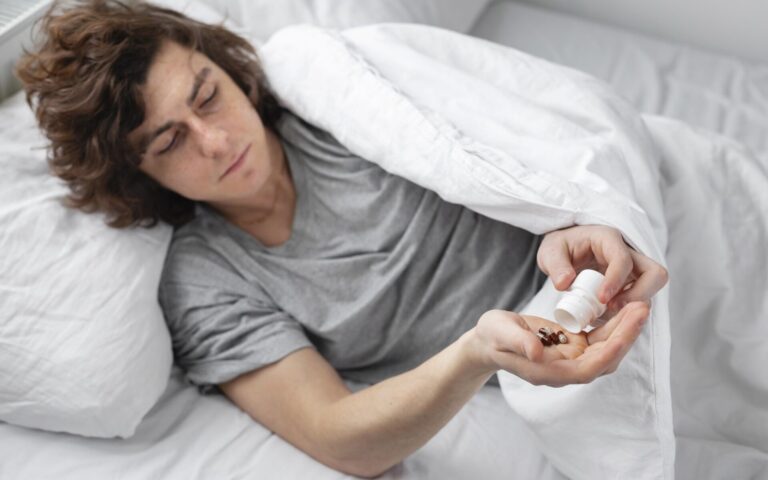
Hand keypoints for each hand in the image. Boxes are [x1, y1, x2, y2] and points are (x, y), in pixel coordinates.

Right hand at [469, 302, 648, 386]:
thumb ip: (518, 342)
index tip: (623, 334)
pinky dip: (615, 323)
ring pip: (607, 348)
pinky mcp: (575, 344)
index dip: (607, 354)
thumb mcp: (500, 333)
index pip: (587, 369)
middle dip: (625, 336)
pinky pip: (601, 337)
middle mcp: (566, 368)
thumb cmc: (493, 336)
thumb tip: (536, 352)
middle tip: (642, 308)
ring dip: (625, 328)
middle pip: (605, 359)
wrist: (492, 338)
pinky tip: (625, 306)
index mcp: (549, 372)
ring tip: (640, 305)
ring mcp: (572, 357)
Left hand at [537, 225, 667, 317]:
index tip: (601, 299)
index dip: (616, 280)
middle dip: (639, 294)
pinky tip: (604, 316)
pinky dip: (626, 310)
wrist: (565, 251)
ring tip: (606, 313)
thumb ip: (555, 265)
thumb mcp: (550, 251)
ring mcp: (634, 270)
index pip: (623, 259)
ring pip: (652, 288)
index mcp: (608, 240)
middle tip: (611, 308)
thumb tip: (564, 284)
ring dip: (634, 304)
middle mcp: (628, 253)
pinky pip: (639, 299)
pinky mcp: (631, 284)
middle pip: (655, 273)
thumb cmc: (560, 247)